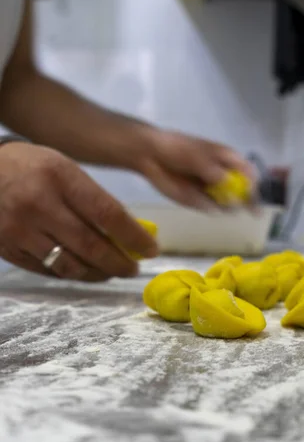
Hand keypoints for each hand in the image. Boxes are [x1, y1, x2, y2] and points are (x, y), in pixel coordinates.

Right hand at [0, 143, 157, 280]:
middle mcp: (39, 204)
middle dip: (119, 264)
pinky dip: (71, 274)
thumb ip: (94, 200)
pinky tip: (82, 269)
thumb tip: (129, 235)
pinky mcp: (7, 249)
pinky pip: (48, 271)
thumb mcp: (64, 170)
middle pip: (91, 247)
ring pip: (70, 266)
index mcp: (60, 176)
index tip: (151, 250)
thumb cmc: (31, 168)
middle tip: (133, 269)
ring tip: (110, 270)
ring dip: (97, 274)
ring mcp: (20, 230)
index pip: (108, 214)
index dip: (134, 237)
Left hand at [140, 130, 255, 210]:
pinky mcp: (202, 201)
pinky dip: (213, 209)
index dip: (253, 184)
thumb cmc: (178, 150)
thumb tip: (230, 189)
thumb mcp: (198, 157)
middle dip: (248, 201)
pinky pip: (213, 209)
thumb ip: (215, 173)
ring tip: (219, 201)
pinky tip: (204, 202)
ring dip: (230, 206)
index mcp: (229, 159)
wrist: (152, 156)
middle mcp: (225, 176)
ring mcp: (214, 190)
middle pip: (244, 191)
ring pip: (230, 203)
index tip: (251, 194)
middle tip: (250, 211)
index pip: (249, 173)